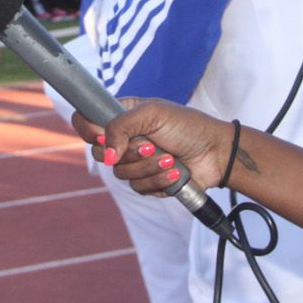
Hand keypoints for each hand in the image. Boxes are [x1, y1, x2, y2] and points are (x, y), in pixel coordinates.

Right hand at [71, 98, 232, 195]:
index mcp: (122, 116)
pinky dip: (158, 181)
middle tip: (152, 144)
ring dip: (150, 167)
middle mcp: (124, 139)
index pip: (86, 121)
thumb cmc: (187, 126)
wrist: (216, 153)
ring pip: (121, 174)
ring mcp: (134, 161)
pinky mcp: (146, 181)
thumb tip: (106, 153)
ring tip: (170, 158)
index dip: (89, 130)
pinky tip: (174, 171)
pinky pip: (138, 188)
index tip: (102, 135)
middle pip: (100, 153)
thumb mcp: (153, 113)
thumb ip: (121, 126)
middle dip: (131, 152)